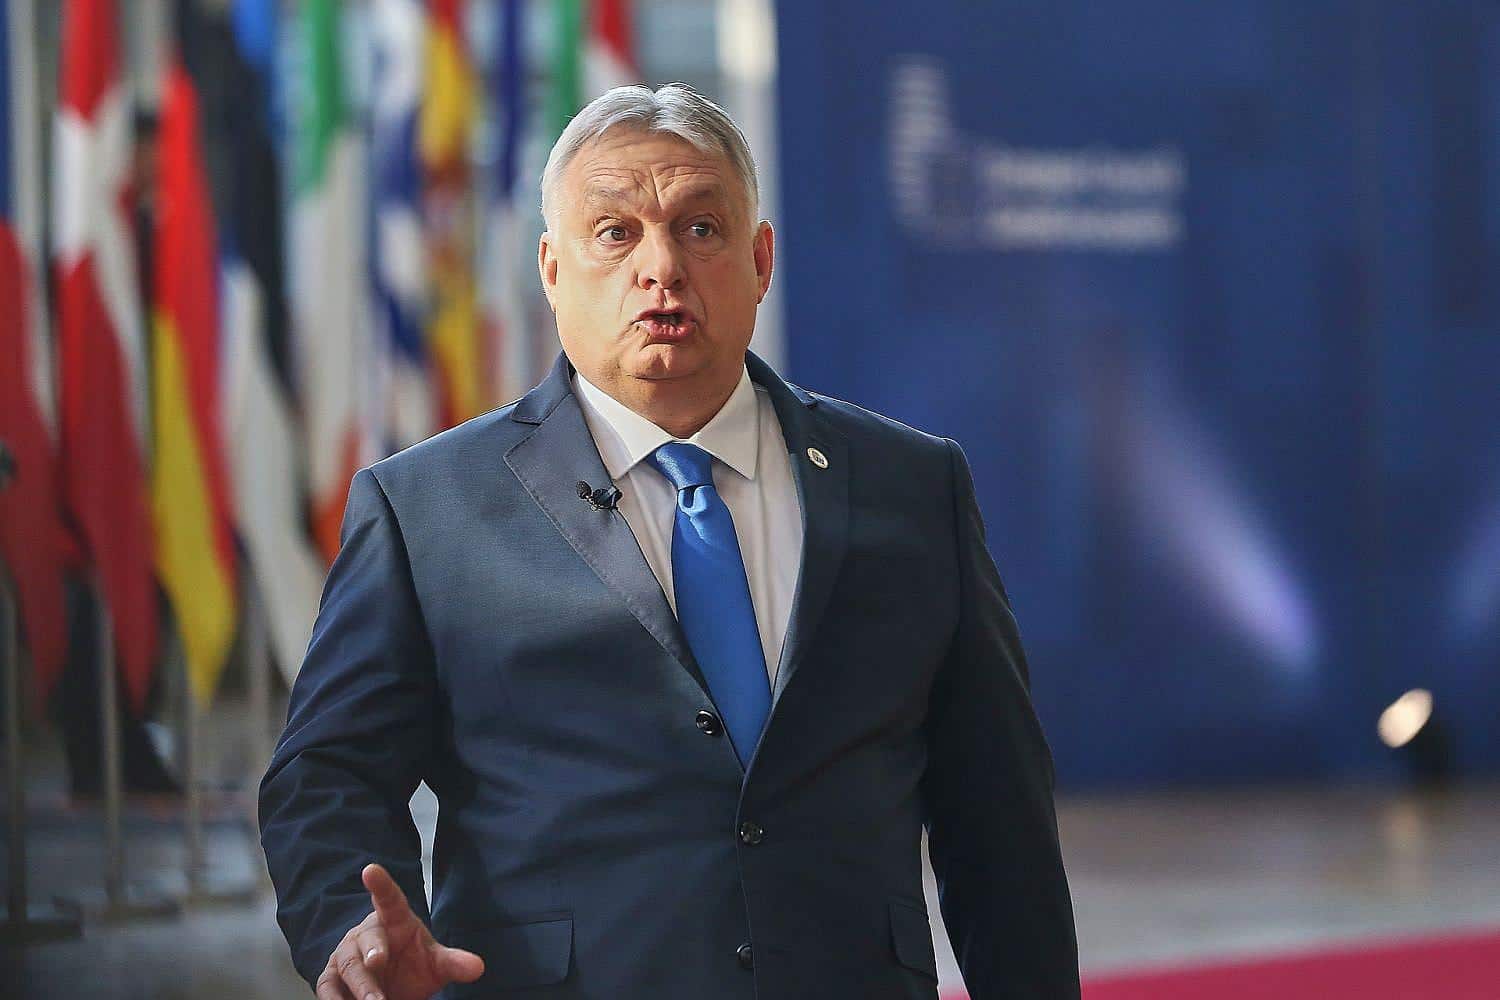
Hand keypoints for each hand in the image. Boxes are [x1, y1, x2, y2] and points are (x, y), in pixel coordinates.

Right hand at [317, 863, 483, 999]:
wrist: (392, 987)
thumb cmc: (412, 965)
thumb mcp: (435, 964)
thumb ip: (453, 963)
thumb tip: (478, 967)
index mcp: (394, 920)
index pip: (389, 900)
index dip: (381, 885)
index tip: (371, 869)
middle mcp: (366, 934)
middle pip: (367, 939)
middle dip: (372, 951)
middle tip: (378, 962)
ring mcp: (346, 955)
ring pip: (348, 966)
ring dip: (360, 985)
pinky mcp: (331, 979)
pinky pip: (328, 988)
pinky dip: (335, 999)